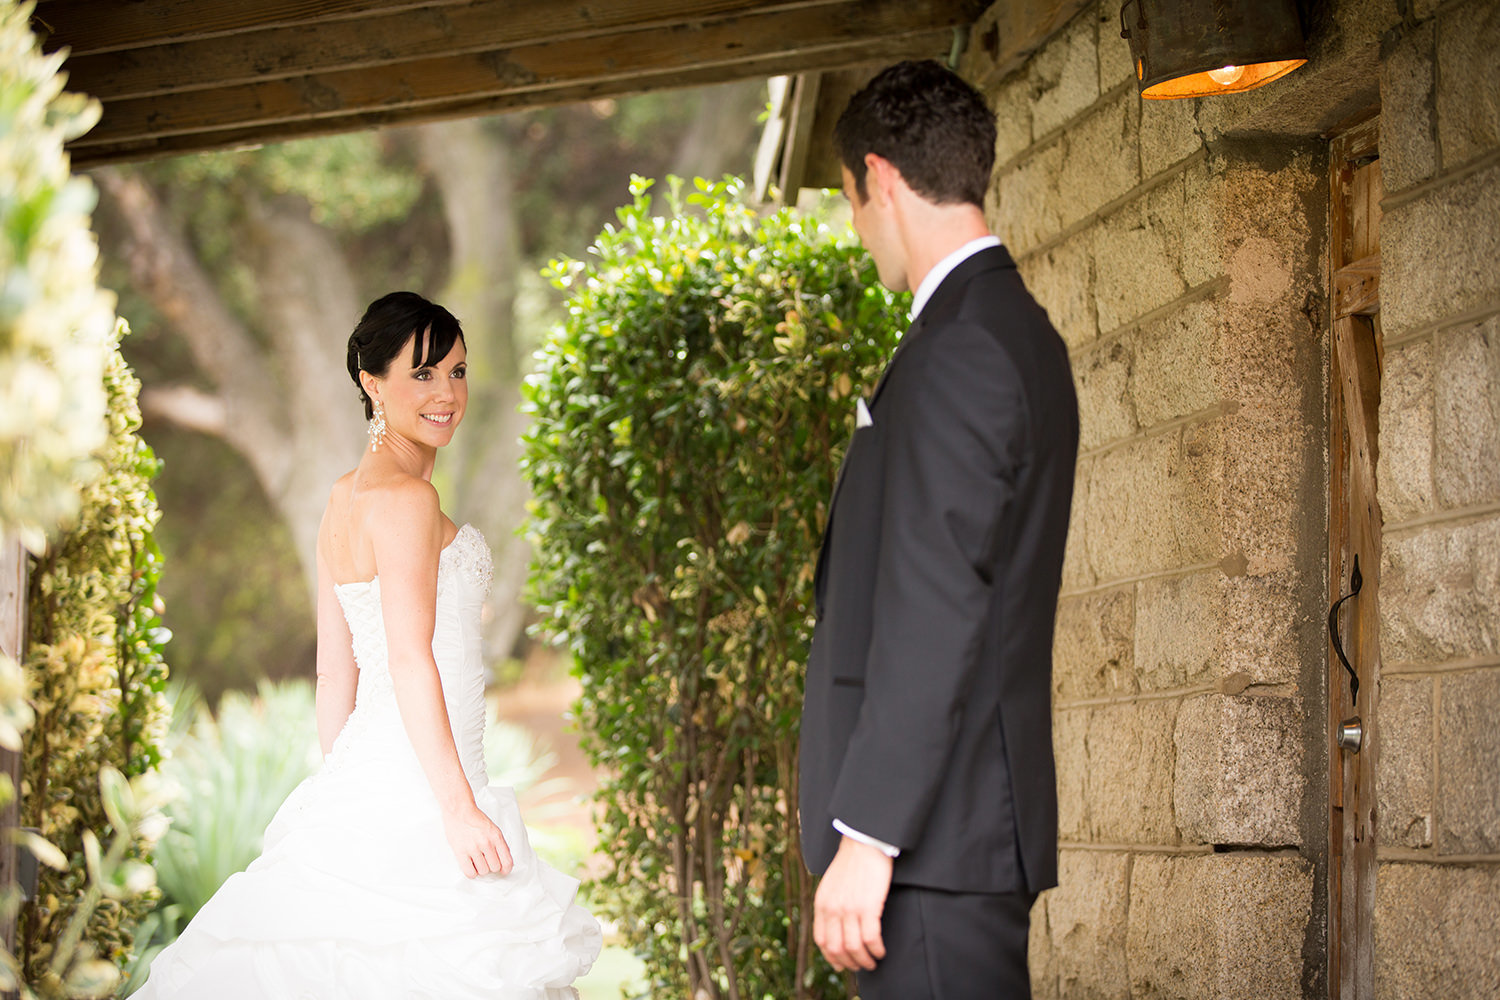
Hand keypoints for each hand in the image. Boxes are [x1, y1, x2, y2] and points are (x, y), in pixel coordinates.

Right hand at [442, 802, 513, 877]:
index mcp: (496, 837)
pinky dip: (472, 872)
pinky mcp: (461, 852)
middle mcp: (486, 843)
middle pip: (495, 867)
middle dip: (491, 866)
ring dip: (481, 868)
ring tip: (477, 860)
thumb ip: (499, 843)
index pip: (507, 861)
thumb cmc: (475, 819)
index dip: (506, 869)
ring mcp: (473, 848)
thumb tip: (503, 861)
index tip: (503, 871)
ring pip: (483, 871)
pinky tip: (471, 865)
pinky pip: (470, 872)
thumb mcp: (493, 829)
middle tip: (486, 860)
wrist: (459, 810)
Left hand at [813, 835, 892, 970]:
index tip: (842, 965)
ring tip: (873, 961)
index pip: (822, 941)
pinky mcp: (868, 907)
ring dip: (865, 960)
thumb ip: (830, 906)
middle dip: (850, 963)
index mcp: (821, 904)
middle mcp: (832, 909)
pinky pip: (871, 939)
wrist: (864, 844)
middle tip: (861, 966)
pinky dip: (876, 949)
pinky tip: (881, 951)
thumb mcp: (830, 885)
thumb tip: (835, 928)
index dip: (832, 958)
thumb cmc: (851, 864)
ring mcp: (849, 909)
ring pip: (854, 948)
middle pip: (837, 949)